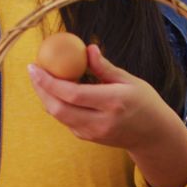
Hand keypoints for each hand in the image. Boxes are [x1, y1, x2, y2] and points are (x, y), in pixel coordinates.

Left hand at [27, 45, 183, 153]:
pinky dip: (57, 105)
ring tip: (41, 78)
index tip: (35, 66)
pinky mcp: (88, 138)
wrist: (153, 136)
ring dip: (46, 97)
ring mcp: (93, 133)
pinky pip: (66, 121)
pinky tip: (56, 91)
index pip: (73, 94)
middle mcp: (101, 121)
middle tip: (33, 71)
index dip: (49, 81)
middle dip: (41, 89)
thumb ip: (105, 67)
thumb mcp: (130, 81)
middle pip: (59, 109)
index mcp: (113, 103)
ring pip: (59, 116)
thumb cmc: (144, 103)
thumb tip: (88, 48)